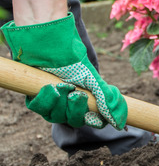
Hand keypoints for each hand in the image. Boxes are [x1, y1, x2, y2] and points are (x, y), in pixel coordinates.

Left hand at [2, 14, 127, 128]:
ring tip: (63, 86)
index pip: (91, 120)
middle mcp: (67, 103)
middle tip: (77, 94)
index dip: (93, 121)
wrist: (51, 44)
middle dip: (76, 110)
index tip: (93, 116)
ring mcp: (50, 100)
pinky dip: (46, 100)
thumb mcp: (93, 79)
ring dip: (61, 104)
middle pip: (73, 121)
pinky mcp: (33, 95)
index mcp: (84, 100)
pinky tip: (50, 87)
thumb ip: (106, 99)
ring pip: (55, 116)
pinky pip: (39, 108)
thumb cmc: (73, 59)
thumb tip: (119, 121)